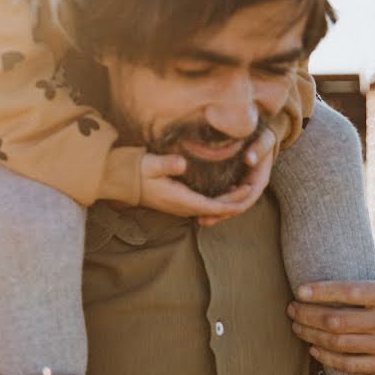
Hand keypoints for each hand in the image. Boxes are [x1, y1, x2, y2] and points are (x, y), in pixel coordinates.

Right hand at [138, 127, 274, 224]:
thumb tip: (182, 164)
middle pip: (216, 210)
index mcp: (180, 199)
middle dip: (235, 202)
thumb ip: (166, 164)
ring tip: (244, 189)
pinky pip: (204, 205)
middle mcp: (182, 207)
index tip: (249, 191)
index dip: (233, 201)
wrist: (121, 181)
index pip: (213, 206)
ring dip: (227, 202)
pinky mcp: (178, 202)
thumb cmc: (136, 171)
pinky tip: (225, 190)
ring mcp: (180, 206)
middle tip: (253, 187)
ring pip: (211, 209)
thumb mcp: (150, 164)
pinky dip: (218, 201)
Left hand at [198, 127, 275, 225]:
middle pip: (234, 207)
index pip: (245, 200)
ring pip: (228, 205)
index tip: (215, 210)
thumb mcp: (264, 141)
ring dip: (214, 213)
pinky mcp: (233, 184)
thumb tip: (249, 159)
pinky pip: (223, 196)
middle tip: (201, 220)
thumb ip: (259, 149)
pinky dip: (212, 202)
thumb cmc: (264, 137)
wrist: (263, 137)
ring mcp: (241, 188)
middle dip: (219, 215)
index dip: (230, 207)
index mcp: (259, 181)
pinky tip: (197, 206)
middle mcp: (250, 188)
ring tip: (196, 219)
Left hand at [289, 262, 374, 374]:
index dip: (321, 292)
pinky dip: (327, 358)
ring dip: (311, 336)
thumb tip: (341, 248)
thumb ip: (374, 268)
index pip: (351, 291)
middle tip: (290, 309)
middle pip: (337, 320)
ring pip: (339, 343)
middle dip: (307, 315)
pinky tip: (314, 349)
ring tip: (296, 326)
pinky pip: (351, 365)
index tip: (298, 291)